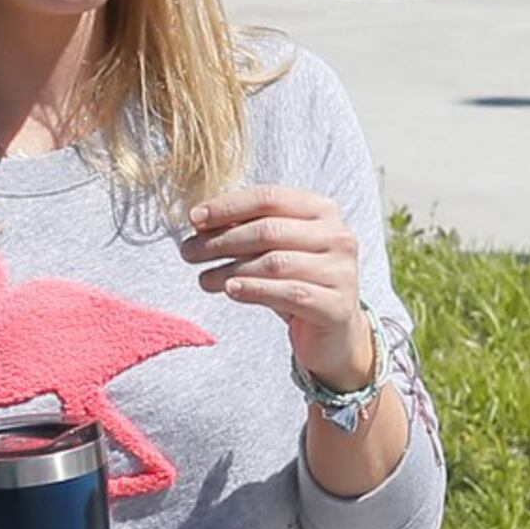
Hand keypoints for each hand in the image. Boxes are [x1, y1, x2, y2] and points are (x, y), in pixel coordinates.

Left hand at [182, 185, 372, 389]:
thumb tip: (199, 222)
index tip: (194, 219)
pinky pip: (289, 293)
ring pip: (275, 263)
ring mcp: (341, 271)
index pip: (269, 197)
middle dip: (222, 240)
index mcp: (322, 210)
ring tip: (204, 279)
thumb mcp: (274, 249)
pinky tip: (230, 290)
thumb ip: (246, 230)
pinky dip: (254, 290)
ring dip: (231, 269)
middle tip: (189, 253)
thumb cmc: (297, 281)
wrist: (334, 331)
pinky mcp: (337, 305)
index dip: (228, 206)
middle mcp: (337, 235)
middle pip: (269, 230)